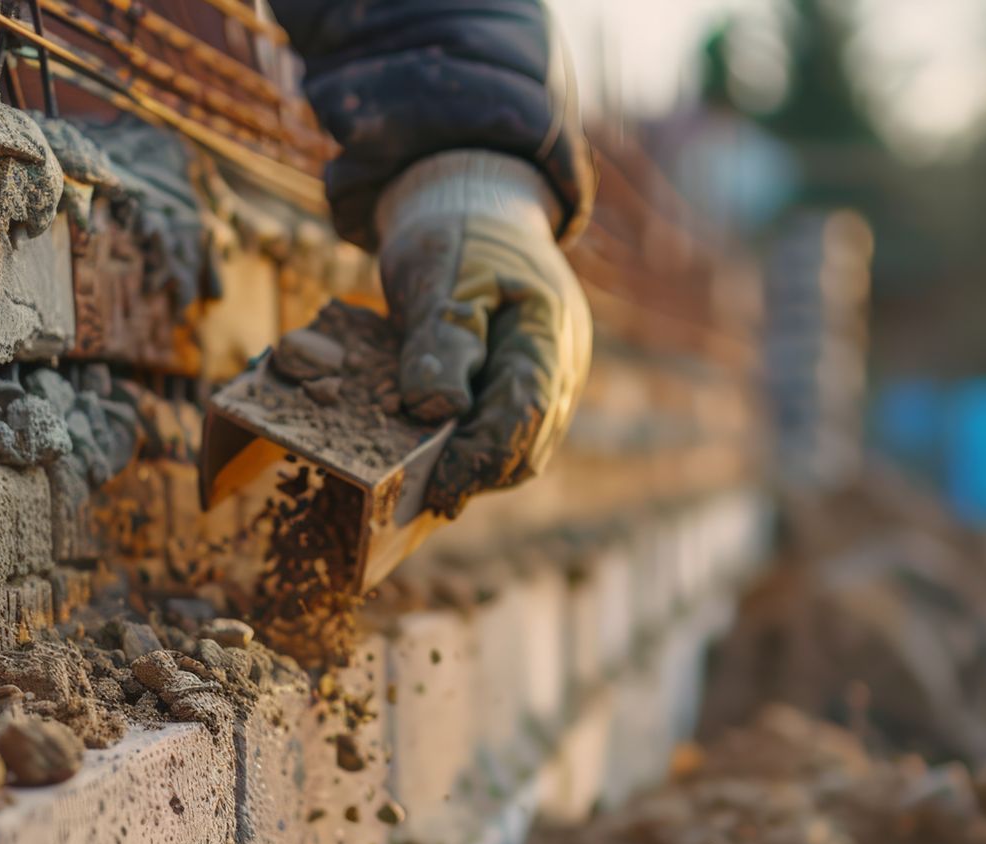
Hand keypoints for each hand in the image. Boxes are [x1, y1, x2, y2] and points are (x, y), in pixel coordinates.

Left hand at [374, 150, 592, 517]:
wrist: (478, 204)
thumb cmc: (458, 234)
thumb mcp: (442, 276)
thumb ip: (441, 338)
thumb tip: (439, 410)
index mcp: (547, 333)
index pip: (523, 417)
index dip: (481, 460)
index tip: (438, 489)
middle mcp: (562, 364)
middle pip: (528, 445)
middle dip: (478, 475)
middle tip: (423, 497)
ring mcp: (551, 376)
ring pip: (521, 446)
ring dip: (475, 467)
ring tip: (423, 485)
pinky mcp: (525, 382)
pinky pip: (507, 429)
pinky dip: (473, 445)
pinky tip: (433, 453)